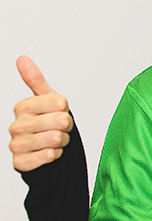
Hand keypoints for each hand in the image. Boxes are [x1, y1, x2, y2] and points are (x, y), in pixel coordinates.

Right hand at [9, 56, 73, 170]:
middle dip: (67, 128)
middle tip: (59, 129)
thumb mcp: (48, 99)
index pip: (60, 103)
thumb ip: (35, 80)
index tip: (58, 113)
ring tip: (55, 141)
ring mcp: (16, 144)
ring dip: (62, 142)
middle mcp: (16, 125)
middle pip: (61, 122)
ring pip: (55, 139)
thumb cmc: (50, 124)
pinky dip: (55, 155)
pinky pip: (48, 156)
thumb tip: (22, 58)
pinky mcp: (19, 162)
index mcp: (23, 107)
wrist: (48, 151)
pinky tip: (49, 153)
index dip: (66, 110)